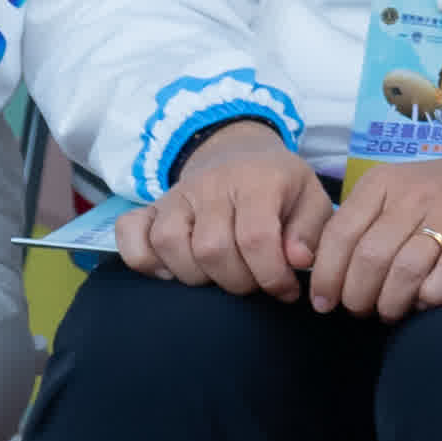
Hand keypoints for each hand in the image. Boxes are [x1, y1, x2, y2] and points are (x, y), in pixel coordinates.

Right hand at [118, 126, 330, 297]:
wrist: (239, 150)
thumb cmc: (280, 184)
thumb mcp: (311, 198)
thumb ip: (311, 231)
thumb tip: (297, 262)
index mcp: (258, 181)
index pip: (256, 237)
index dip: (270, 274)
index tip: (285, 290)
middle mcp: (212, 185)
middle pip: (211, 248)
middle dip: (236, 280)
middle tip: (252, 282)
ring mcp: (177, 194)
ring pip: (169, 244)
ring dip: (194, 274)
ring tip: (218, 276)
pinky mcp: (151, 205)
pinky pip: (130, 232)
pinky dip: (143, 259)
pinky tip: (171, 269)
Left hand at [315, 130, 441, 317]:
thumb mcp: (400, 191)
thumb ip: (365, 222)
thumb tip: (327, 272)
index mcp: (384, 184)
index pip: (339, 235)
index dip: (326, 276)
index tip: (324, 302)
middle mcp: (413, 196)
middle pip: (369, 258)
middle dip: (357, 296)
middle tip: (361, 310)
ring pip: (404, 271)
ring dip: (390, 302)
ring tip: (390, 312)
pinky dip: (430, 297)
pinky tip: (427, 300)